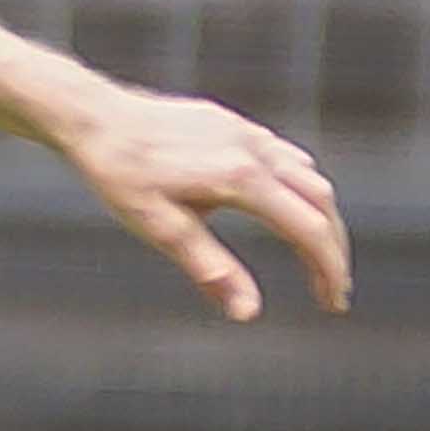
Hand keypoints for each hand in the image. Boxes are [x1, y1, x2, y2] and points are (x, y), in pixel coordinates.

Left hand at [48, 89, 352, 322]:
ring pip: (309, 177)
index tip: (334, 303)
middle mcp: (256, 150)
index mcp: (243, 178)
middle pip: (321, 203)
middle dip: (332, 249)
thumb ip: (210, 269)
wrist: (95, 117)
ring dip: (321, 218)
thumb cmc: (121, 176)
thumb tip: (249, 313)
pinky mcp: (236, 125)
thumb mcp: (160, 229)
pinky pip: (288, 158)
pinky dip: (302, 189)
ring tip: (316, 256)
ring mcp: (249, 133)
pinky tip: (290, 208)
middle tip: (332, 289)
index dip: (328, 270)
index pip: (309, 230)